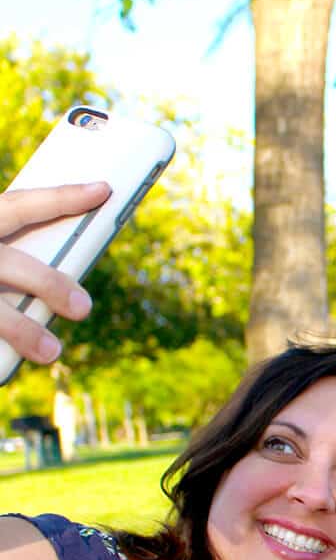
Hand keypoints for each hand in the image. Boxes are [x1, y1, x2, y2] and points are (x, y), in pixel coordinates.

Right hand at [0, 183, 110, 363]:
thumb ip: (11, 252)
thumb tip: (62, 283)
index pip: (19, 205)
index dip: (61, 198)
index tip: (102, 190)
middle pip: (9, 263)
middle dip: (49, 283)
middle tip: (84, 307)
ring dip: (22, 330)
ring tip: (53, 352)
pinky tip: (4, 369)